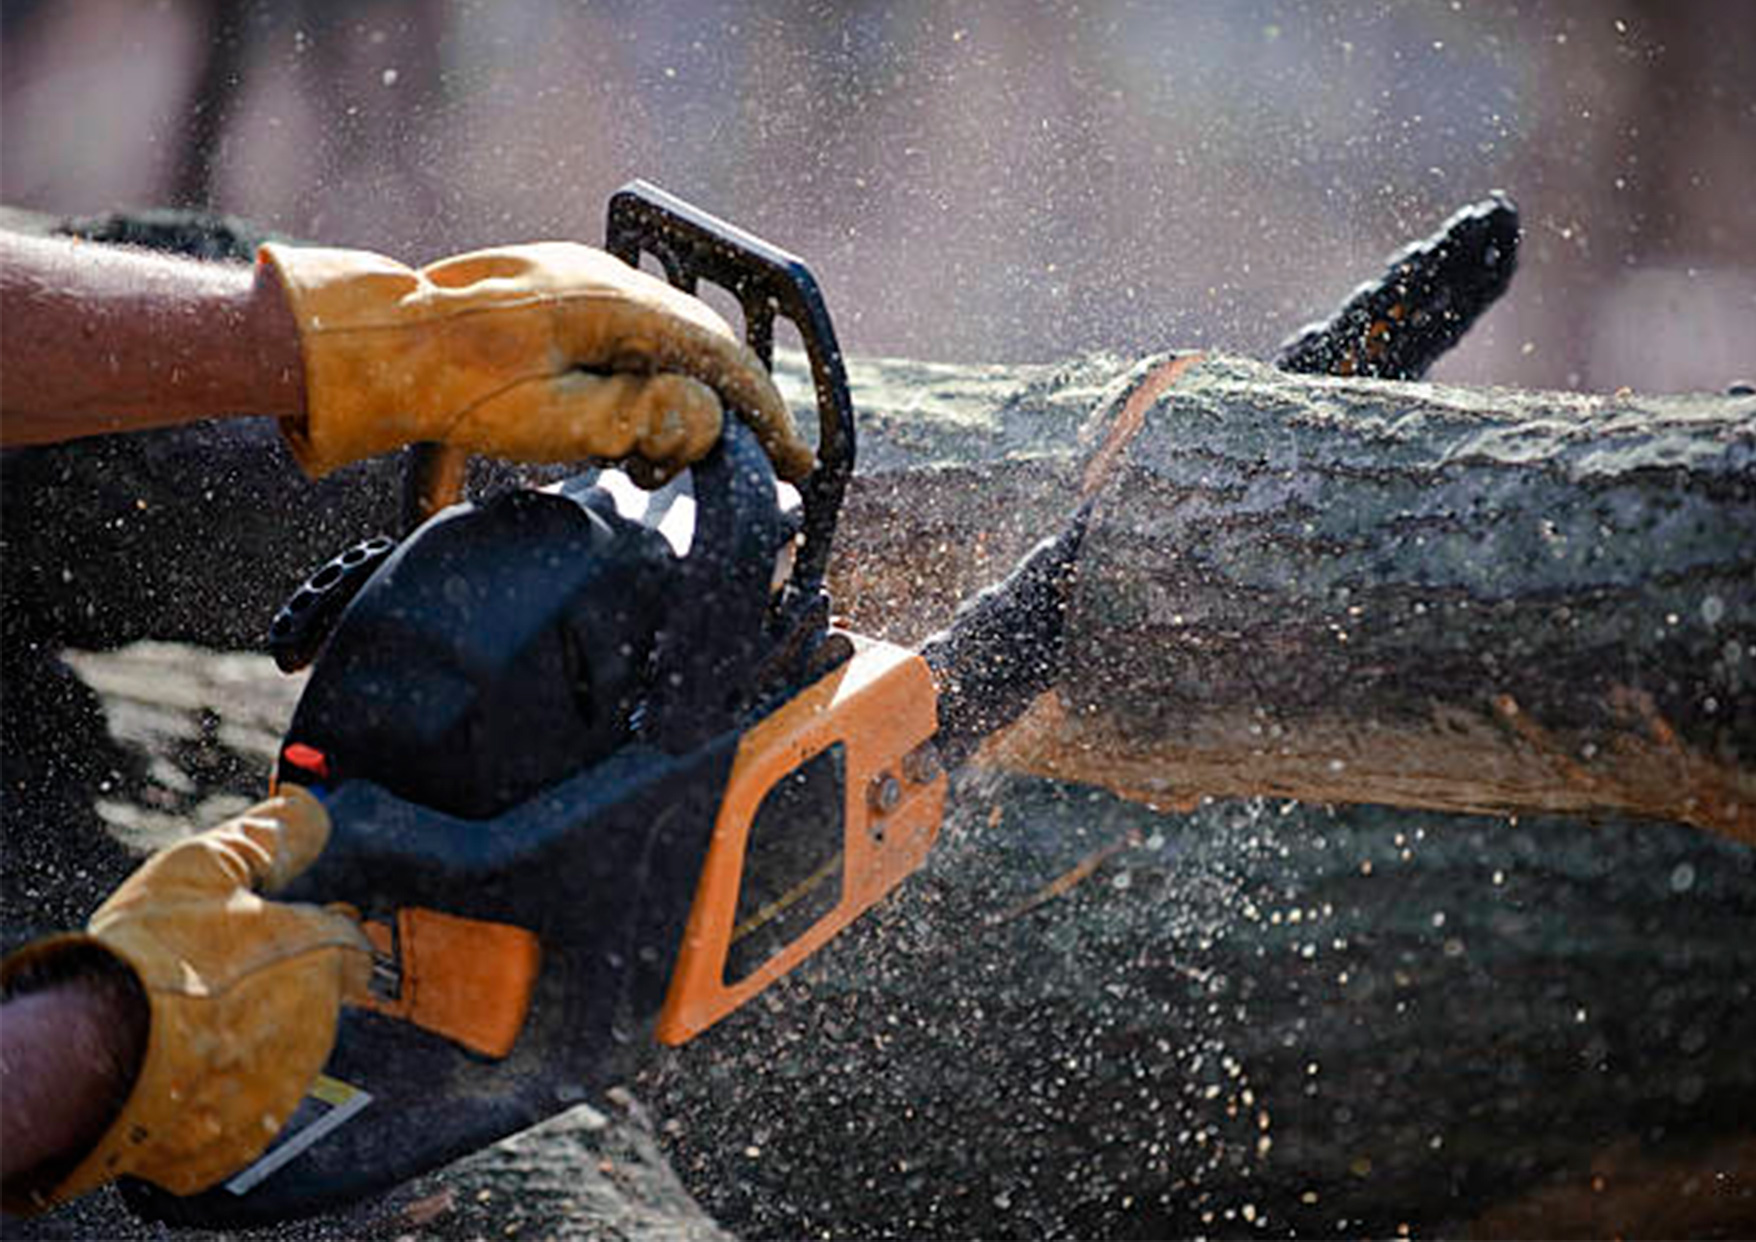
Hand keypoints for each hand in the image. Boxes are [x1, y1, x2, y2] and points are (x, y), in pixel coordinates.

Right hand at [0, 788, 368, 1211]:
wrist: (97, 1059)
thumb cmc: (153, 958)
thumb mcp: (201, 869)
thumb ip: (266, 838)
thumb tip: (311, 806)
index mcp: (320, 954)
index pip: (347, 936)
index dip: (314, 926)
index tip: (280, 925)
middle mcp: (318, 1021)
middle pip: (316, 994)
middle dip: (280, 981)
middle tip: (222, 974)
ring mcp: (288, 1082)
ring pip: (285, 1047)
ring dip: (254, 1034)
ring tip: (194, 1020)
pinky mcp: (251, 1134)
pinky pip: (250, 1104)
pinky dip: (225, 1087)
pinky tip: (186, 1067)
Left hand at [260, 241, 814, 483]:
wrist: (371, 350)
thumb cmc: (452, 390)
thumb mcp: (556, 421)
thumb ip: (643, 419)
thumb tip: (710, 417)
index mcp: (613, 303)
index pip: (719, 358)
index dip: (764, 413)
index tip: (796, 458)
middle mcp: (602, 279)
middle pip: (697, 344)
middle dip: (725, 409)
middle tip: (745, 464)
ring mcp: (575, 281)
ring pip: (660, 342)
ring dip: (677, 400)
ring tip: (664, 463)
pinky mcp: (551, 297)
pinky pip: (623, 338)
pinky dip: (642, 384)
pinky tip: (625, 428)